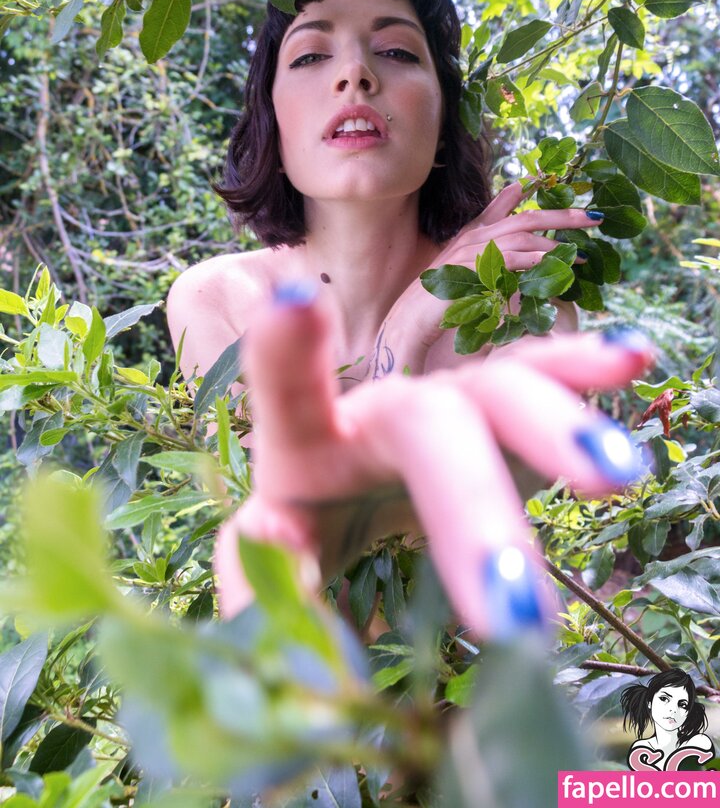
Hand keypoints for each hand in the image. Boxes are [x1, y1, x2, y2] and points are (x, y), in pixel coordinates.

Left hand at [214, 286, 652, 636]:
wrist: (355, 521)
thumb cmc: (309, 542)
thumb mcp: (268, 574)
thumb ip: (255, 572)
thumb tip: (279, 530)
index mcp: (306, 447)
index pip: (289, 390)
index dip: (289, 350)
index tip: (295, 304)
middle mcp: (380, 412)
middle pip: (427, 426)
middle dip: (471, 506)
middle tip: (513, 614)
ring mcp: (446, 406)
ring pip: (501, 395)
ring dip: (553, 429)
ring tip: (612, 474)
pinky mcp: (501, 418)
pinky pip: (543, 384)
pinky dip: (582, 369)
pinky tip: (630, 355)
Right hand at [380, 182, 604, 366]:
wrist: (410, 321)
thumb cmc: (438, 301)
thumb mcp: (466, 272)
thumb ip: (487, 266)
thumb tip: (511, 251)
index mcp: (474, 234)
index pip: (511, 209)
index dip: (545, 206)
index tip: (577, 208)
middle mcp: (474, 236)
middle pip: (525, 218)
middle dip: (562, 217)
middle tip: (594, 218)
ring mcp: (472, 250)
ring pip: (521, 236)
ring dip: (554, 243)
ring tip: (580, 254)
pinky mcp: (472, 269)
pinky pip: (510, 258)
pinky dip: (534, 259)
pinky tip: (553, 264)